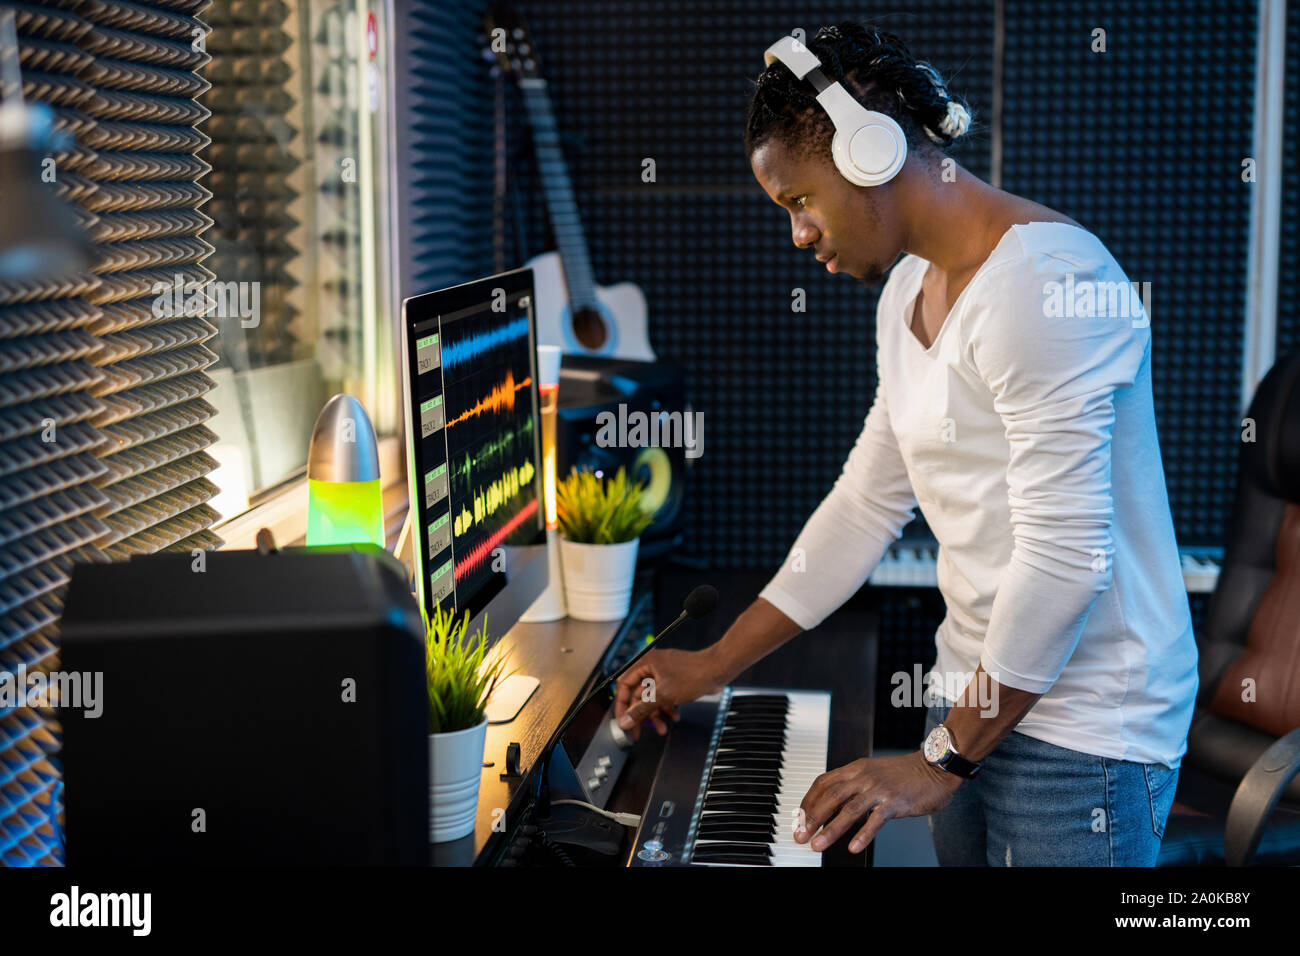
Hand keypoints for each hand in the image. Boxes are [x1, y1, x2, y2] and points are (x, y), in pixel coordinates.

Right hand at [613, 646, 723, 740]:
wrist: (718, 669)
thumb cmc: (694, 673)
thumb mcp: (663, 695)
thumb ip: (641, 709)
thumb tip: (626, 720)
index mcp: (644, 664)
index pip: (624, 686)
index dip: (622, 705)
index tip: (622, 721)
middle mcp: (651, 668)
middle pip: (637, 695)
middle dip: (641, 714)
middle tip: (638, 731)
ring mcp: (663, 675)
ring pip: (652, 699)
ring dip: (656, 715)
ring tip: (662, 728)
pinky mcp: (673, 682)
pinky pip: (663, 697)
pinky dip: (667, 708)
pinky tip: (674, 717)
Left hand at [796, 751, 963, 853]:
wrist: (934, 767)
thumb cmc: (904, 774)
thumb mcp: (873, 772)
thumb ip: (853, 785)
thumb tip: (832, 803)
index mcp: (855, 769)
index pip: (823, 783)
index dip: (808, 801)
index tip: (799, 818)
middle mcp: (863, 777)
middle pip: (830, 796)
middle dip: (812, 817)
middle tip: (800, 835)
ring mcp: (879, 789)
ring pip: (848, 810)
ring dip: (830, 829)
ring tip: (818, 845)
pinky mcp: (895, 802)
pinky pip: (875, 820)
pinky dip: (863, 834)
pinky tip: (853, 846)